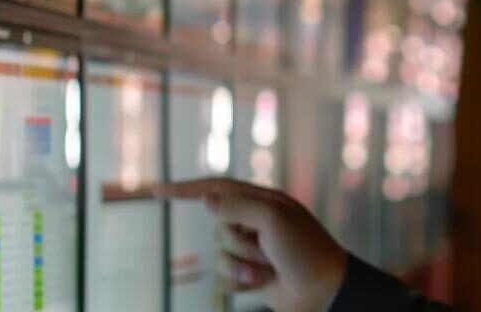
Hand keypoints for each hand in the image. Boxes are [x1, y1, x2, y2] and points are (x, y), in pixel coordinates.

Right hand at [157, 177, 347, 311]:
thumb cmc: (305, 250)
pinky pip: (225, 277)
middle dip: (238, 243)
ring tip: (268, 270)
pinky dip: (242, 282)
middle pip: (219, 227)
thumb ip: (238, 206)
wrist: (323, 291)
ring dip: (242, 266)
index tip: (157, 190)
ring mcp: (252, 248)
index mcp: (263, 201)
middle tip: (267, 249)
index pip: (217, 187)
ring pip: (220, 254)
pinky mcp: (249, 273)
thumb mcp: (273, 219)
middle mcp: (255, 221)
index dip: (186, 188)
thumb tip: (206, 199)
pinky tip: (263, 283)